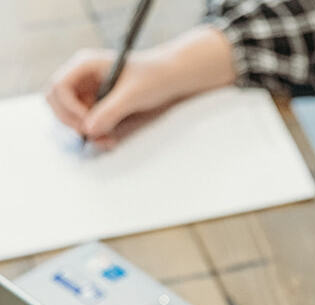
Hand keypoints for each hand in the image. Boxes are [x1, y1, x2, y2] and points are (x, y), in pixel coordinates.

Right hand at [45, 27, 236, 145]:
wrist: (170, 80)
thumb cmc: (153, 78)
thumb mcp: (132, 95)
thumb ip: (110, 111)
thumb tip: (89, 129)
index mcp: (85, 65)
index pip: (59, 86)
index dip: (68, 108)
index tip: (87, 124)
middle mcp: (82, 77)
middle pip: (57, 101)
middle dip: (71, 121)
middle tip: (93, 136)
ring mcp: (89, 92)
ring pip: (71, 115)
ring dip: (84, 131)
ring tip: (107, 142)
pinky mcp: (98, 105)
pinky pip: (87, 123)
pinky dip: (95, 134)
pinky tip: (110, 140)